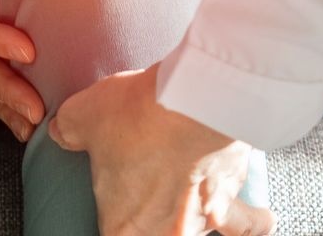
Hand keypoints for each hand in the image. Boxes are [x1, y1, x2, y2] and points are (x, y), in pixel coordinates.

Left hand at [49, 66, 274, 235]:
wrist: (198, 100)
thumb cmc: (139, 113)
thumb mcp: (83, 115)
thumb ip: (68, 129)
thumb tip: (60, 131)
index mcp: (122, 225)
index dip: (112, 226)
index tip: (114, 212)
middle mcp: (163, 233)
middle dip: (149, 225)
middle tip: (149, 204)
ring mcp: (200, 221)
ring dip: (195, 227)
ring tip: (195, 217)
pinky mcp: (233, 200)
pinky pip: (248, 225)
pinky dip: (254, 222)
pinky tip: (262, 219)